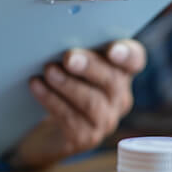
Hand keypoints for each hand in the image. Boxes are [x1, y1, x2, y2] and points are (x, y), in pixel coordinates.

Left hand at [13, 40, 145, 169]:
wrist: (44, 129)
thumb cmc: (60, 85)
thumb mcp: (69, 64)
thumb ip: (73, 50)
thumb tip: (59, 34)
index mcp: (120, 72)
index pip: (134, 59)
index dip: (127, 54)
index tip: (113, 50)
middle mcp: (119, 97)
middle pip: (112, 80)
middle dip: (90, 66)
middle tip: (69, 57)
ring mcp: (105, 120)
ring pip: (92, 103)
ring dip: (68, 84)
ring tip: (48, 71)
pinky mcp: (86, 138)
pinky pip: (71, 119)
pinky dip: (52, 100)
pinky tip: (37, 86)